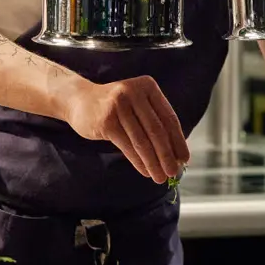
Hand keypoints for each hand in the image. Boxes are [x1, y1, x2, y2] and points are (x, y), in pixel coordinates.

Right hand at [64, 75, 190, 183]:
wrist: (79, 100)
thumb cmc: (114, 107)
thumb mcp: (137, 105)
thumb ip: (154, 122)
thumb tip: (175, 154)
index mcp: (148, 86)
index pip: (169, 118)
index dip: (178, 141)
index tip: (184, 159)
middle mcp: (134, 92)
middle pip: (157, 130)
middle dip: (167, 155)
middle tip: (173, 172)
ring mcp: (118, 105)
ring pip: (142, 141)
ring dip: (153, 162)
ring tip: (160, 177)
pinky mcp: (106, 121)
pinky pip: (127, 146)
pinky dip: (138, 162)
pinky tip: (145, 171)